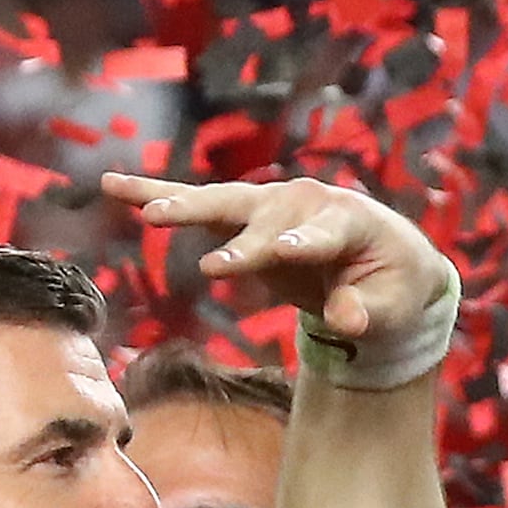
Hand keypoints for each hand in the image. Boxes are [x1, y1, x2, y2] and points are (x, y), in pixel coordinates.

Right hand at [100, 173, 460, 388]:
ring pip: (220, 204)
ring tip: (149, 212)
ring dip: (185, 206)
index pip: (318, 236)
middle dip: (239, 240)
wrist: (381, 256)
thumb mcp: (392, 304)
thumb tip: (347, 320)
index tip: (281, 252)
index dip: (299, 245)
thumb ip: (369, 311)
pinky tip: (115, 187)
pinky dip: (156, 193)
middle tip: (213, 265)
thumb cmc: (390, 283)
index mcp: (345, 220)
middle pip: (263, 217)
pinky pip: (196, 203)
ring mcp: (268, 203)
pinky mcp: (242, 214)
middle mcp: (302, 202)